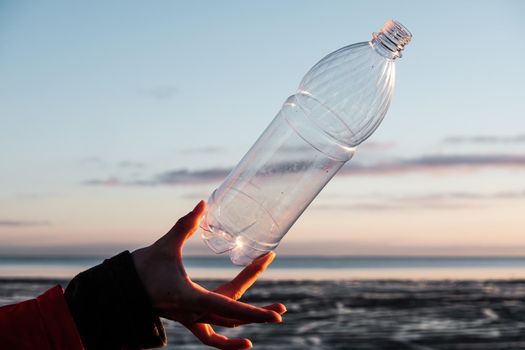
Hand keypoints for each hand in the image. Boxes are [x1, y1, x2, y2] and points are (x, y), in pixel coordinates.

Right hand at [132, 200, 285, 349]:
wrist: (118, 291)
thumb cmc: (139, 270)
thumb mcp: (165, 246)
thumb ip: (186, 225)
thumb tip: (203, 204)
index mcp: (189, 297)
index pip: (228, 306)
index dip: (253, 312)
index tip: (276, 316)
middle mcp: (193, 312)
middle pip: (232, 317)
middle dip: (259, 313)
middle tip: (282, 309)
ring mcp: (191, 318)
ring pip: (225, 326)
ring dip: (248, 322)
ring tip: (271, 316)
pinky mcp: (188, 318)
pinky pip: (211, 335)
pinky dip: (227, 340)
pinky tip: (243, 340)